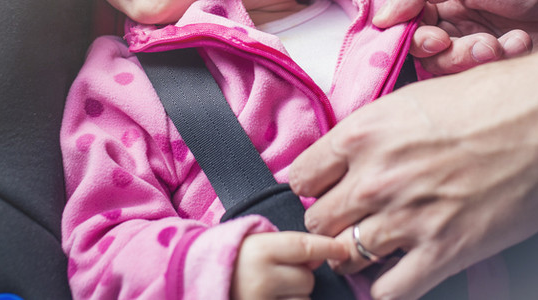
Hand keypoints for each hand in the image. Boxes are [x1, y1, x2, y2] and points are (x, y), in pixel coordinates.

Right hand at [231, 231, 350, 299]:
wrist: (192, 280)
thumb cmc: (229, 261)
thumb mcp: (253, 243)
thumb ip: (287, 246)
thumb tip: (324, 255)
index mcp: (259, 251)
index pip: (305, 247)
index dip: (328, 247)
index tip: (344, 249)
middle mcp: (261, 278)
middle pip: (307, 280)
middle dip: (300, 280)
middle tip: (278, 277)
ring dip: (293, 299)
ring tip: (269, 293)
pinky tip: (273, 299)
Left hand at [290, 44, 537, 299]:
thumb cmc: (495, 97)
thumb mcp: (417, 99)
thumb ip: (377, 133)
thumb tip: (354, 157)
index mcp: (364, 132)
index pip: (300, 176)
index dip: (313, 187)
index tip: (326, 191)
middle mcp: (376, 176)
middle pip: (317, 221)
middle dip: (334, 222)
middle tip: (355, 220)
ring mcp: (407, 217)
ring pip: (347, 256)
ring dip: (359, 254)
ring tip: (378, 247)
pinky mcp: (444, 250)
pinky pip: (391, 290)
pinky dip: (389, 287)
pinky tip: (402, 272)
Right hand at [373, 0, 537, 73]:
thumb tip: (379, 17)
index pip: (405, 28)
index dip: (412, 38)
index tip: (433, 37)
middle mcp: (456, 25)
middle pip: (424, 57)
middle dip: (447, 52)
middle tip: (471, 41)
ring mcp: (479, 51)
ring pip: (451, 73)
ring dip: (474, 58)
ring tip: (504, 41)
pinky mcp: (502, 73)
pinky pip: (482, 83)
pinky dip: (501, 63)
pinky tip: (522, 44)